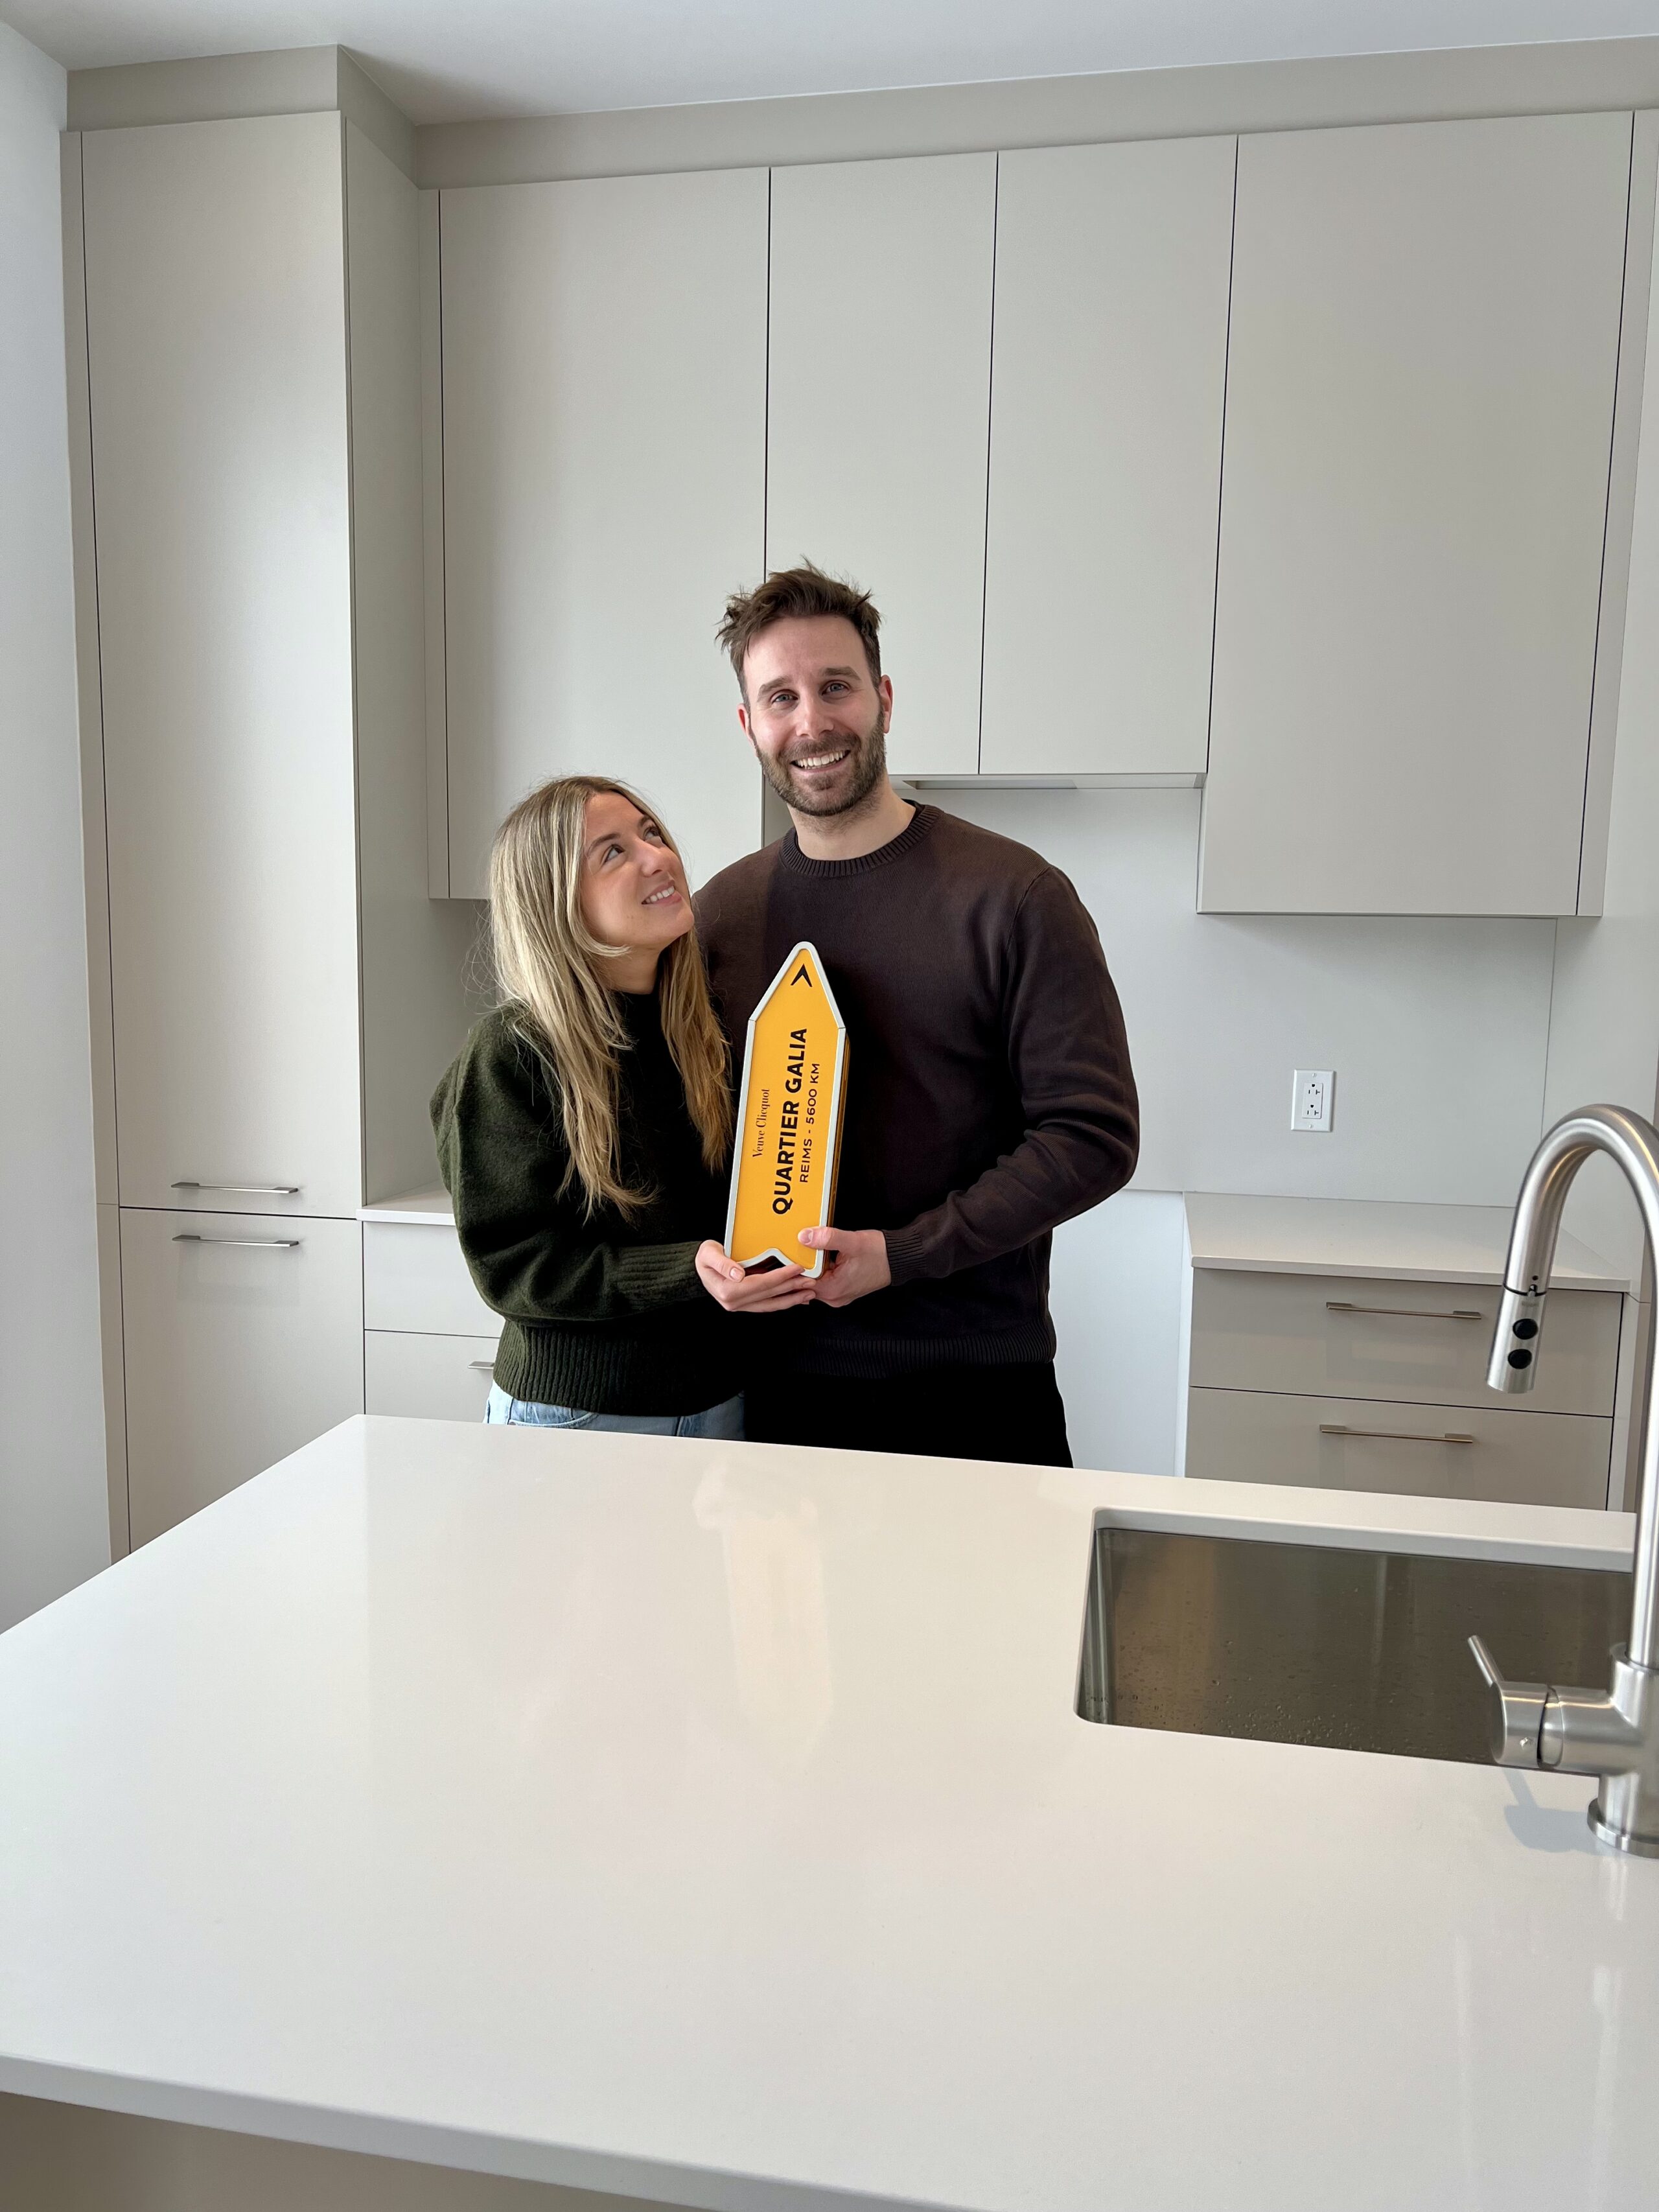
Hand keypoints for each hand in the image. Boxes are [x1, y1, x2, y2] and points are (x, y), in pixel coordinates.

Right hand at [695, 1239, 816, 1313]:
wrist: (699, 1268)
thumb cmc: (705, 1258)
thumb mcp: (709, 1254)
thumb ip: (722, 1263)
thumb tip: (738, 1274)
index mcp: (728, 1290)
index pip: (760, 1283)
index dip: (780, 1276)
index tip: (797, 1268)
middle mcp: (734, 1302)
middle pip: (769, 1294)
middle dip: (792, 1287)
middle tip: (811, 1281)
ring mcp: (740, 1306)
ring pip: (771, 1304)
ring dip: (792, 1299)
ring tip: (809, 1294)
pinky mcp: (745, 1305)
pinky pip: (767, 1305)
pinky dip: (783, 1302)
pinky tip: (796, 1298)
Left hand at [797, 1226, 890, 1307]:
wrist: (898, 1259)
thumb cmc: (879, 1253)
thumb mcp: (852, 1242)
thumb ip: (827, 1238)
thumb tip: (805, 1236)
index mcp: (833, 1290)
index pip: (801, 1282)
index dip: (794, 1266)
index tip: (789, 1252)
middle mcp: (835, 1297)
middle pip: (806, 1283)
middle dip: (802, 1265)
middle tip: (797, 1247)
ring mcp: (839, 1295)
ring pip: (815, 1281)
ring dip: (812, 1266)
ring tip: (809, 1249)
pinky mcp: (843, 1289)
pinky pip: (825, 1280)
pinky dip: (821, 1268)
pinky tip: (821, 1256)